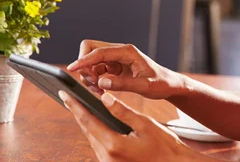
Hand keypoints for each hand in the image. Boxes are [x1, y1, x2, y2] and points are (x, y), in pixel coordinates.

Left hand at [58, 91, 201, 161]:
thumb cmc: (164, 145)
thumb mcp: (144, 124)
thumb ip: (122, 111)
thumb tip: (103, 97)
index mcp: (114, 145)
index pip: (88, 121)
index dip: (75, 106)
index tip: (65, 93)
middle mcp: (106, 157)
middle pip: (87, 130)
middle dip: (77, 112)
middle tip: (67, 96)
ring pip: (91, 138)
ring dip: (85, 122)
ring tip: (78, 106)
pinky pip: (99, 145)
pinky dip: (95, 131)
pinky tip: (95, 122)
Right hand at [67, 40, 181, 98]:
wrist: (169, 84)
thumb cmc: (161, 83)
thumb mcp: (144, 86)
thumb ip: (123, 84)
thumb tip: (101, 82)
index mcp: (128, 51)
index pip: (99, 52)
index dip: (84, 60)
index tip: (71, 69)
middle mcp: (120, 52)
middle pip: (91, 49)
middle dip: (85, 65)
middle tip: (92, 83)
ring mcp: (117, 58)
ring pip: (92, 60)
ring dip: (89, 75)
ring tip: (99, 90)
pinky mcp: (115, 66)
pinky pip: (97, 69)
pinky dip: (95, 79)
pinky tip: (102, 89)